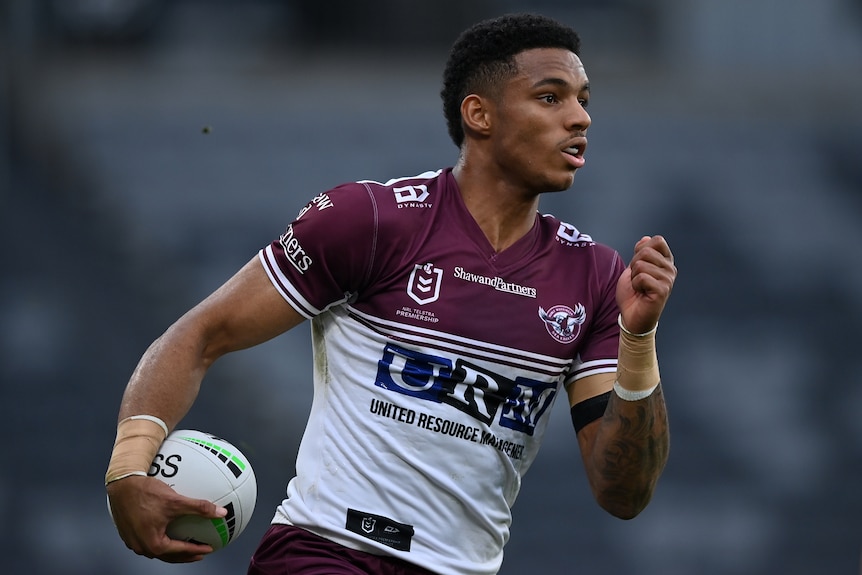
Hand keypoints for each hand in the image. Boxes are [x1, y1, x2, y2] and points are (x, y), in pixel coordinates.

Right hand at [107, 475, 226, 561]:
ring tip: (184, 545)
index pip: (180, 551)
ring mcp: (133, 541)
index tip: (208, 548)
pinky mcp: (128, 532)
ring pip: (156, 550)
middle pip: (168, 556)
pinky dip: (160, 540)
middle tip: (199, 552)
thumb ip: (200, 508)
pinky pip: (147, 541)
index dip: (197, 550)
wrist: (122, 484)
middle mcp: (141, 546)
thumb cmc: (146, 493)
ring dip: (172, 550)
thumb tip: (221, 513)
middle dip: (185, 556)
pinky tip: (166, 533)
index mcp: (153, 543)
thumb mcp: (176, 501)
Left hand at [616, 235, 675, 333]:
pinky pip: (642, 277)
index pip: (657, 240)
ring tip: (639, 288)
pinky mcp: (663, 290)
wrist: (631, 316)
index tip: (639, 266)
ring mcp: (668, 279)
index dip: (641, 250)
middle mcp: (670, 269)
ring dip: (634, 277)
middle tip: (637, 280)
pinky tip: (641, 293)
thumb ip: (640, 253)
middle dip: (634, 265)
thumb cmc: (633, 293)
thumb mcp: (633, 268)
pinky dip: (635, 285)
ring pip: (641, 265)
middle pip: (646, 252)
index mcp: (665, 261)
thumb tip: (646, 238)